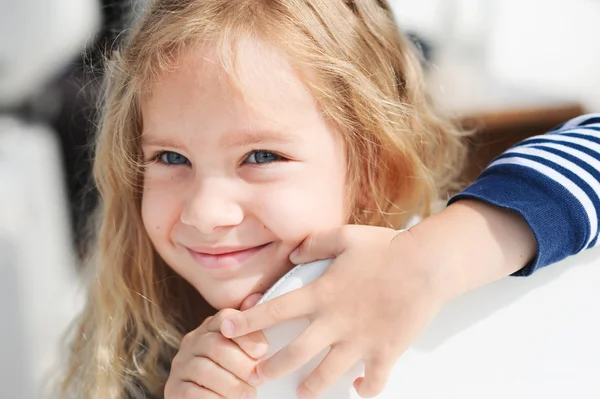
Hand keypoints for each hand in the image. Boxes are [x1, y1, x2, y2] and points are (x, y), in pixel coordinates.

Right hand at [165, 295, 266, 398]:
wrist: (215, 397)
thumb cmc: (235, 373)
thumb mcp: (244, 351)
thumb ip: (249, 329)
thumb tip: (254, 299)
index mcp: (211, 327)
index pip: (225, 318)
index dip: (245, 333)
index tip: (262, 352)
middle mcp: (192, 341)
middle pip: (215, 345)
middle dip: (240, 364)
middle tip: (258, 379)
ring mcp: (180, 364)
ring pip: (204, 369)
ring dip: (230, 384)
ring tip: (249, 394)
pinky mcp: (173, 388)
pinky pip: (192, 392)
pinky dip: (214, 398)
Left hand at [219, 225, 448, 398]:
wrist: (425, 264)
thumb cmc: (386, 248)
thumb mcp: (344, 236)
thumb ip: (314, 243)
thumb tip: (294, 253)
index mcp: (322, 293)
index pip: (275, 311)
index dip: (248, 321)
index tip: (226, 329)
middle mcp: (335, 321)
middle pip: (295, 353)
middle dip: (271, 368)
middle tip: (256, 377)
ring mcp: (360, 340)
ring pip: (327, 374)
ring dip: (310, 388)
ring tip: (301, 394)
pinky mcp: (385, 351)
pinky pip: (373, 381)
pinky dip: (365, 390)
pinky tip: (359, 389)